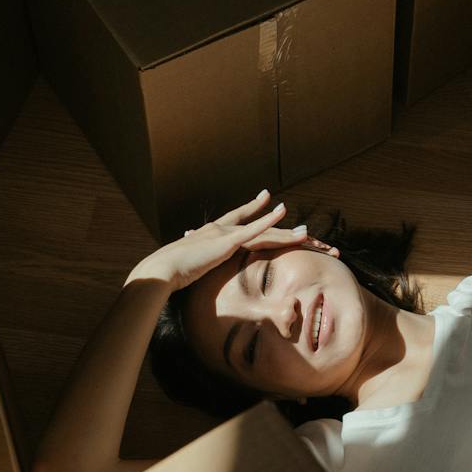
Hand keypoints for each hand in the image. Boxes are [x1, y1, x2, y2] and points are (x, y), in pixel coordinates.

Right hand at [126, 190, 337, 288]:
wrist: (162, 269)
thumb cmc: (172, 273)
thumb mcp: (191, 270)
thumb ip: (198, 267)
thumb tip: (194, 273)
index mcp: (214, 235)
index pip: (241, 221)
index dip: (257, 212)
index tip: (268, 198)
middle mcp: (223, 228)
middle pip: (261, 229)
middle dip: (285, 233)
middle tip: (307, 232)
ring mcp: (226, 233)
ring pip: (264, 232)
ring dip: (287, 233)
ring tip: (309, 233)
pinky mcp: (227, 240)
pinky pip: (255, 231)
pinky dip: (271, 223)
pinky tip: (285, 217)